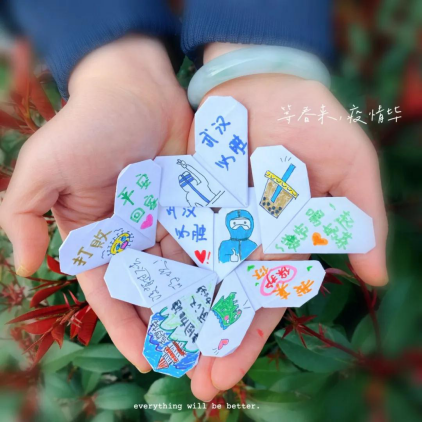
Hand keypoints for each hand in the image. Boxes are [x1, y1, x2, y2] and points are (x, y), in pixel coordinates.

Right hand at [0, 35, 192, 371]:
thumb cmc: (88, 124)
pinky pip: (208, 239)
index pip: (111, 293)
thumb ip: (25, 216)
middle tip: (193, 358)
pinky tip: (236, 289)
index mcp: (98, 235)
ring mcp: (167, 219)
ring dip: (199, 301)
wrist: (135, 85)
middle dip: (169, 323)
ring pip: (185, 271)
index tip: (148, 359)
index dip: (126, 327)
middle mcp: (133, 233)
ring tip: (220, 334)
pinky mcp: (195, 202)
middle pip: (154, 290)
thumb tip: (28, 269)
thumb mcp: (44, 169)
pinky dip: (219, 264)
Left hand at [185, 43, 387, 400]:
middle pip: (226, 297)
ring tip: (159, 354)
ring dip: (178, 311)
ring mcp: (211, 218)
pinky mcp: (184, 196)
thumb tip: (379, 274)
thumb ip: (362, 217)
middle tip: (195, 383)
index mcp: (281, 239)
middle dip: (212, 340)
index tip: (225, 373)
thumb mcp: (349, 163)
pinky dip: (155, 262)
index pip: (265, 298)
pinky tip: (136, 296)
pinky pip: (168, 233)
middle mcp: (244, 237)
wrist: (263, 79)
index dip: (248, 337)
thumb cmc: (311, 118)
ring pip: (193, 273)